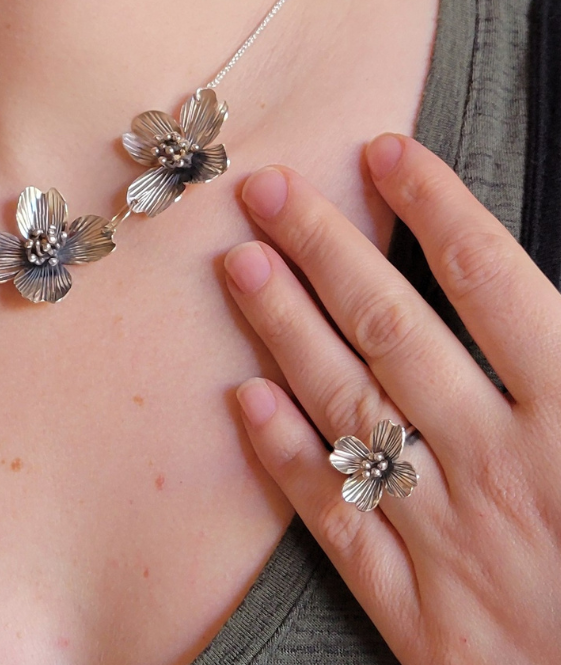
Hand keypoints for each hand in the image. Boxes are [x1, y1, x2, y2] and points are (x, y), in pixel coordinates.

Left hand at [223, 134, 560, 664]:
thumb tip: (541, 301)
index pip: (494, 283)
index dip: (437, 208)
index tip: (383, 151)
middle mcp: (506, 469)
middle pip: (395, 330)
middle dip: (325, 249)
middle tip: (263, 188)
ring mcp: (452, 541)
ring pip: (349, 409)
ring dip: (286, 329)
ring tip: (236, 263)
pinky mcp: (420, 617)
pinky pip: (338, 522)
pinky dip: (288, 458)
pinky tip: (243, 401)